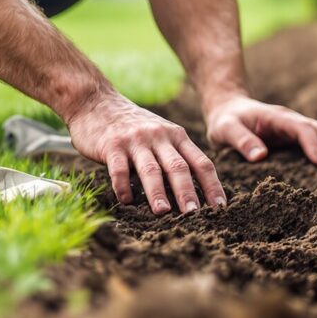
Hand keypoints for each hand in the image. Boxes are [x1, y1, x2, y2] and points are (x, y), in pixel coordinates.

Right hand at [67, 92, 226, 213]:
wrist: (96, 102)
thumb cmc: (133, 127)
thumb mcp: (161, 134)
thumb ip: (175, 155)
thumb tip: (193, 194)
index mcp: (176, 136)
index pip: (200, 162)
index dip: (212, 185)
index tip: (220, 207)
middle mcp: (159, 136)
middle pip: (178, 166)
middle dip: (188, 191)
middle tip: (194, 214)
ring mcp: (135, 140)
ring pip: (150, 169)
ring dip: (158, 191)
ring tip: (164, 212)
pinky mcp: (112, 145)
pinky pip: (119, 168)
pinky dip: (123, 185)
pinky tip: (126, 201)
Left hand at [204, 94, 316, 165]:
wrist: (227, 110)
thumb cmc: (225, 122)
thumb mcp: (226, 130)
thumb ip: (242, 141)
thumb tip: (261, 156)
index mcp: (277, 118)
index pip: (301, 129)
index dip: (313, 145)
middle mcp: (291, 121)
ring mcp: (295, 128)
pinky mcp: (295, 137)